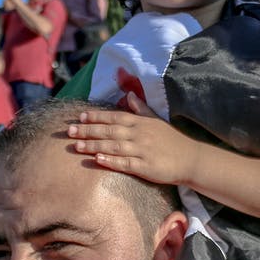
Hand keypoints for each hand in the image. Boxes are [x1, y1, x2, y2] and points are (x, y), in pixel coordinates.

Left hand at [66, 92, 196, 185]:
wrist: (190, 159)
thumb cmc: (171, 140)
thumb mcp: (156, 120)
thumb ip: (141, 108)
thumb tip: (129, 94)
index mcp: (140, 122)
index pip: (114, 116)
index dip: (96, 116)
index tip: (80, 116)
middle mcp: (139, 134)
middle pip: (109, 130)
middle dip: (88, 130)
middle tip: (69, 131)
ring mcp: (142, 150)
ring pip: (113, 146)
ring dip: (94, 145)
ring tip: (76, 146)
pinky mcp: (145, 166)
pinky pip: (125, 163)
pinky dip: (110, 161)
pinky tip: (97, 159)